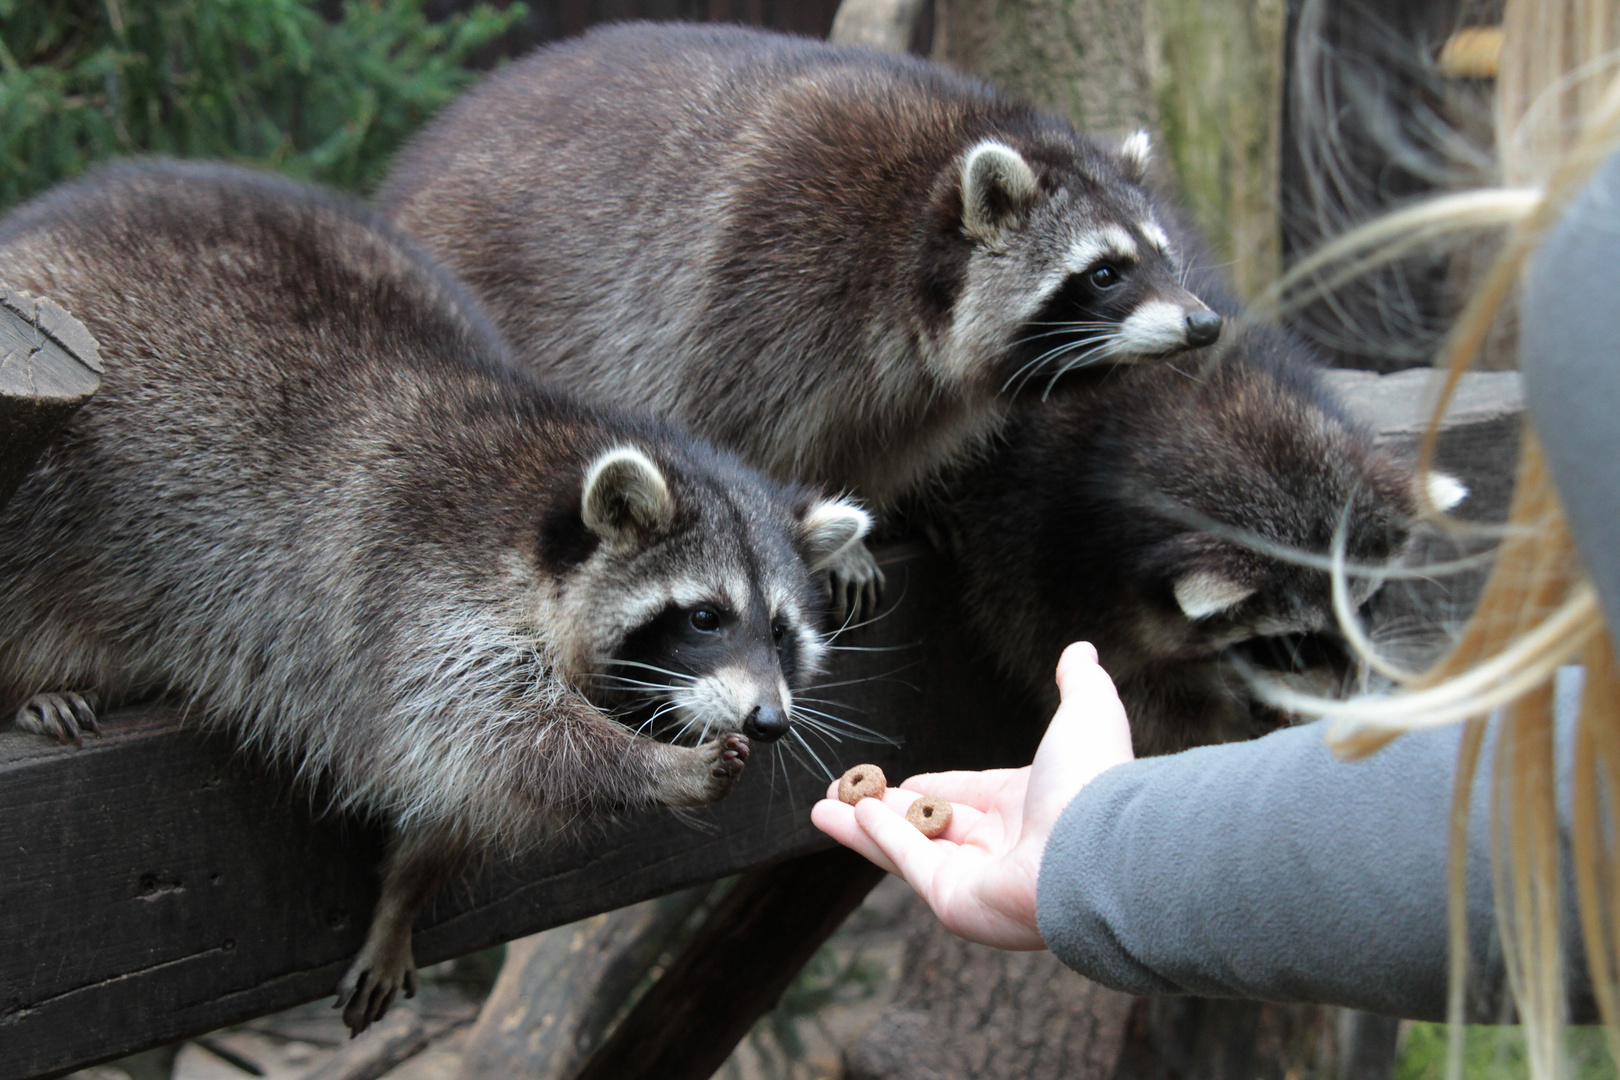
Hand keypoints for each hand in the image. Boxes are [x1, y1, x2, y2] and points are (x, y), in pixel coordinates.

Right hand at [810, 641, 1133, 948]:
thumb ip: (1080, 681)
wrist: (1099, 849)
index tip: (901, 780)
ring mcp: (976, 878)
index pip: (966, 795)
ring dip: (861, 826)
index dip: (931, 787)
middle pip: (928, 824)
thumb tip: (1081, 651)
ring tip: (822, 807)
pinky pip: (908, 863)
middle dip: (882, 809)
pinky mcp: (955, 902)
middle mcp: (1002, 845)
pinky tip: (851, 813)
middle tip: (844, 793)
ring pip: (906, 846)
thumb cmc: (1096, 786)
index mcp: (1027, 806)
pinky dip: (878, 838)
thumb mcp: (1087, 712)